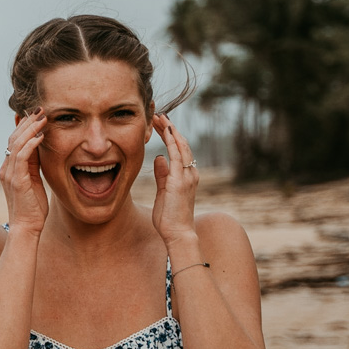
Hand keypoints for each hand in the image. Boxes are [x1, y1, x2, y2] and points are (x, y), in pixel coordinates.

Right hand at [0, 110, 47, 234]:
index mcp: (9, 168)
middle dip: (27, 122)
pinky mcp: (16, 180)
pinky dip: (31, 144)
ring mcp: (9, 174)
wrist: (27, 226)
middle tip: (41, 109)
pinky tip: (41, 136)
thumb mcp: (34, 179)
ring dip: (31, 129)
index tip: (36, 113)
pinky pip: (21, 157)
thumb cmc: (33, 206)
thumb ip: (33, 163)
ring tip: (43, 118)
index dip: (24, 125)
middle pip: (13, 138)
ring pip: (16, 144)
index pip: (13, 140)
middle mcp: (5, 168)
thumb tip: (39, 146)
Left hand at [150, 113, 199, 247]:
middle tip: (158, 115)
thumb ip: (162, 175)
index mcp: (186, 176)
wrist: (178, 233)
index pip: (179, 150)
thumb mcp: (163, 192)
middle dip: (169, 128)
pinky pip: (177, 156)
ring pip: (181, 146)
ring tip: (160, 117)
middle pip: (181, 144)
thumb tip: (159, 158)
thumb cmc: (169, 217)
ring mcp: (187, 176)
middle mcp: (190, 173)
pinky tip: (166, 131)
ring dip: (170, 130)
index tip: (159, 125)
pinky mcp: (180, 180)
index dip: (170, 136)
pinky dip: (172, 142)